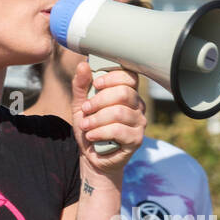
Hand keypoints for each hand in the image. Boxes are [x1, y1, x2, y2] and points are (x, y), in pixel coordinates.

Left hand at [70, 60, 144, 175]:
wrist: (91, 155)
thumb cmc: (90, 127)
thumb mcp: (80, 104)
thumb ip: (81, 85)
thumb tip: (83, 64)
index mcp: (127, 93)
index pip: (129, 76)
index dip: (112, 77)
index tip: (95, 84)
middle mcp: (137, 106)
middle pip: (124, 93)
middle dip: (99, 100)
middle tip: (85, 109)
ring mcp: (139, 123)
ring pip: (119, 113)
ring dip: (96, 119)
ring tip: (85, 126)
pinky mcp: (136, 139)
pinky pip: (119, 131)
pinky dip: (100, 132)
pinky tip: (92, 136)